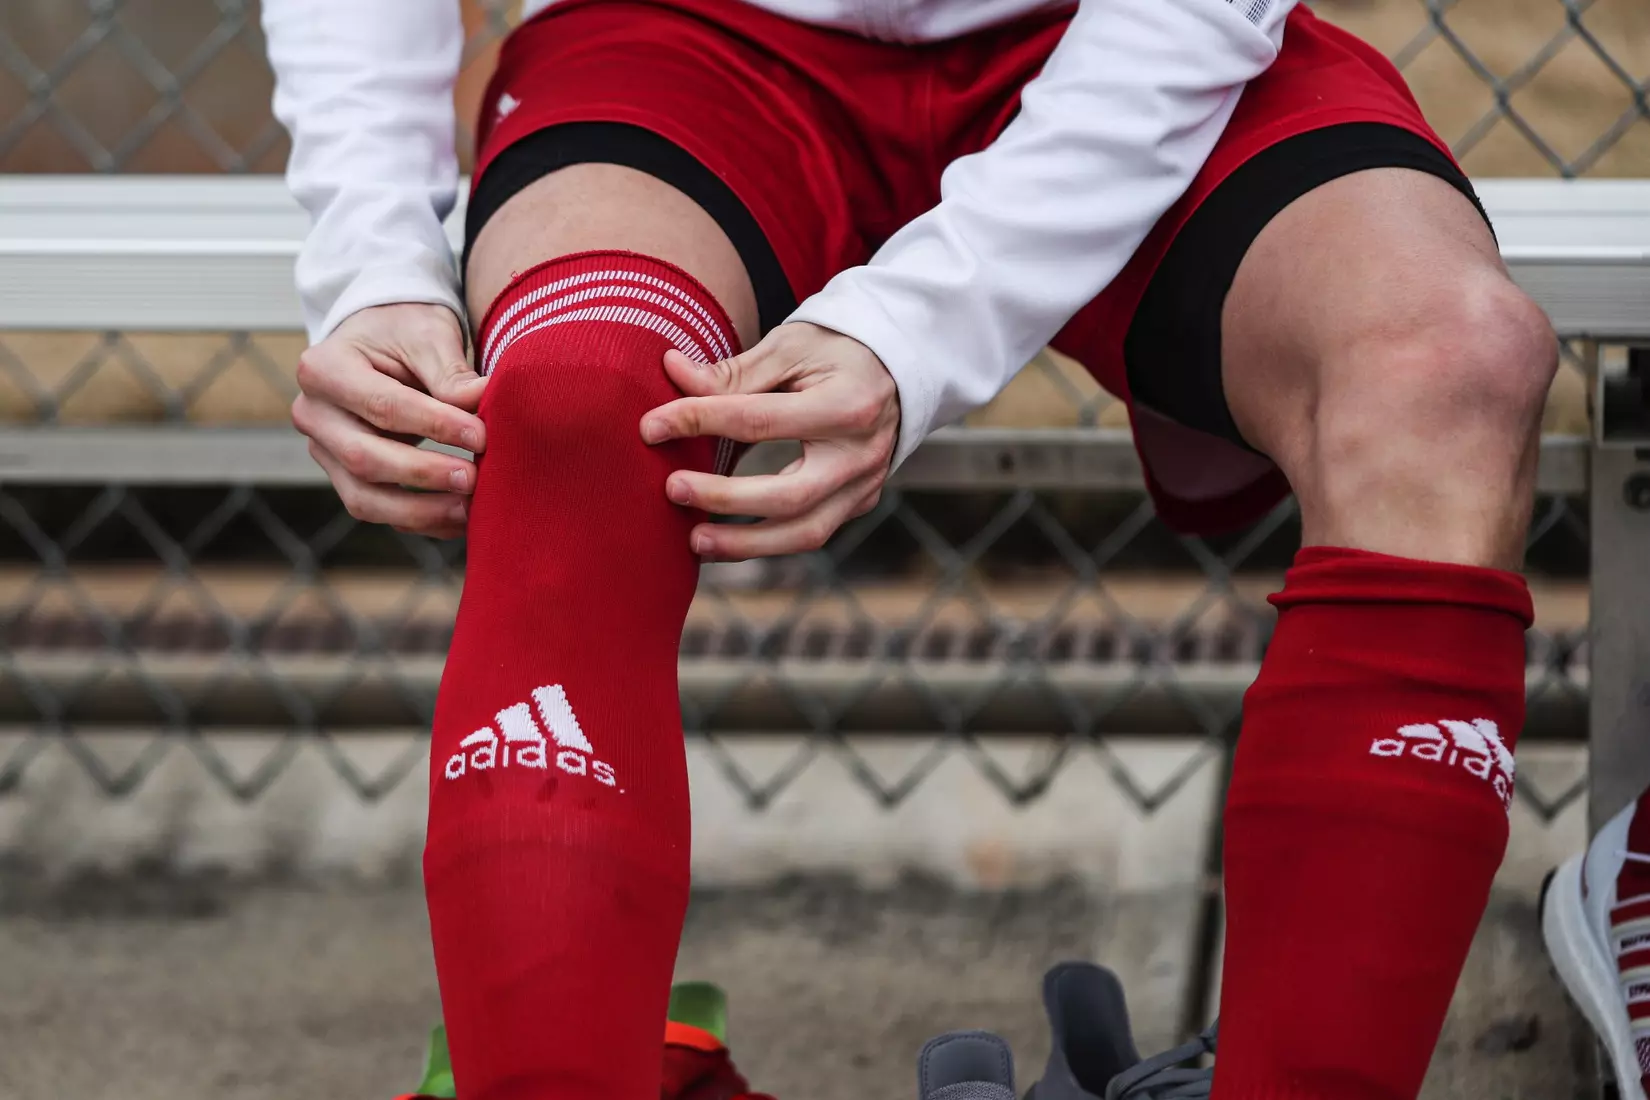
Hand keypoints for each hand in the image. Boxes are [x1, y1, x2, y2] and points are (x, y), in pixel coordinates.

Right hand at [290, 303, 485, 538]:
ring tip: (470, 510)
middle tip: (474, 479)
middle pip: (364, 458)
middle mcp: (313, 414)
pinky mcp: (344, 476)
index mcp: (324, 369)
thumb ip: (451, 373)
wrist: (380, 340)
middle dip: (423, 474)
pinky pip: (378, 510)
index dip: (435, 425)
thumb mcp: (427, 334)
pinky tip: (459, 519)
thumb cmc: (403, 329)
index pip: (382, 406)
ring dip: (420, 511)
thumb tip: (486, 402)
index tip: (481, 436)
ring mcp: (324, 451)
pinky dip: (420, 520)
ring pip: (364, 498)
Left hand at [639, 321, 899, 559]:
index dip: (699, 421)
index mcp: (847, 404)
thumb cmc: (838, 351)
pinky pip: (810, 533)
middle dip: (724, 499)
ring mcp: (865, 485)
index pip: (759, 419)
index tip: (651, 426)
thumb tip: (674, 375)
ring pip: (804, 533)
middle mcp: (862, 455)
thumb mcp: (791, 347)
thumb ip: (735, 371)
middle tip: (672, 489)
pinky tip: (724, 540)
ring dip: (744, 545)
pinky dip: (765, 541)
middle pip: (788, 496)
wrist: (900, 368)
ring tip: (693, 541)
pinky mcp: (860, 503)